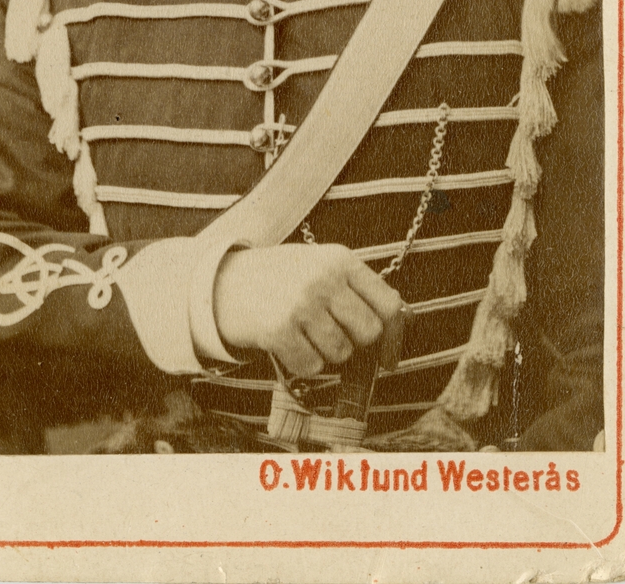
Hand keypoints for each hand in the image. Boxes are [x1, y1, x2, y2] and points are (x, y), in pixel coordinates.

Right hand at [213, 244, 403, 376]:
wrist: (224, 282)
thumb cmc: (281, 278)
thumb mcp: (320, 266)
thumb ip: (356, 289)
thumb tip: (400, 327)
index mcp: (339, 258)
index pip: (388, 303)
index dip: (394, 333)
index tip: (388, 353)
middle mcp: (323, 278)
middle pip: (369, 332)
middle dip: (356, 342)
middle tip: (334, 335)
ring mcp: (301, 303)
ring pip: (341, 353)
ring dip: (326, 353)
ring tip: (306, 334)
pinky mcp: (279, 329)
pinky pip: (312, 366)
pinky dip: (303, 364)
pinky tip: (289, 345)